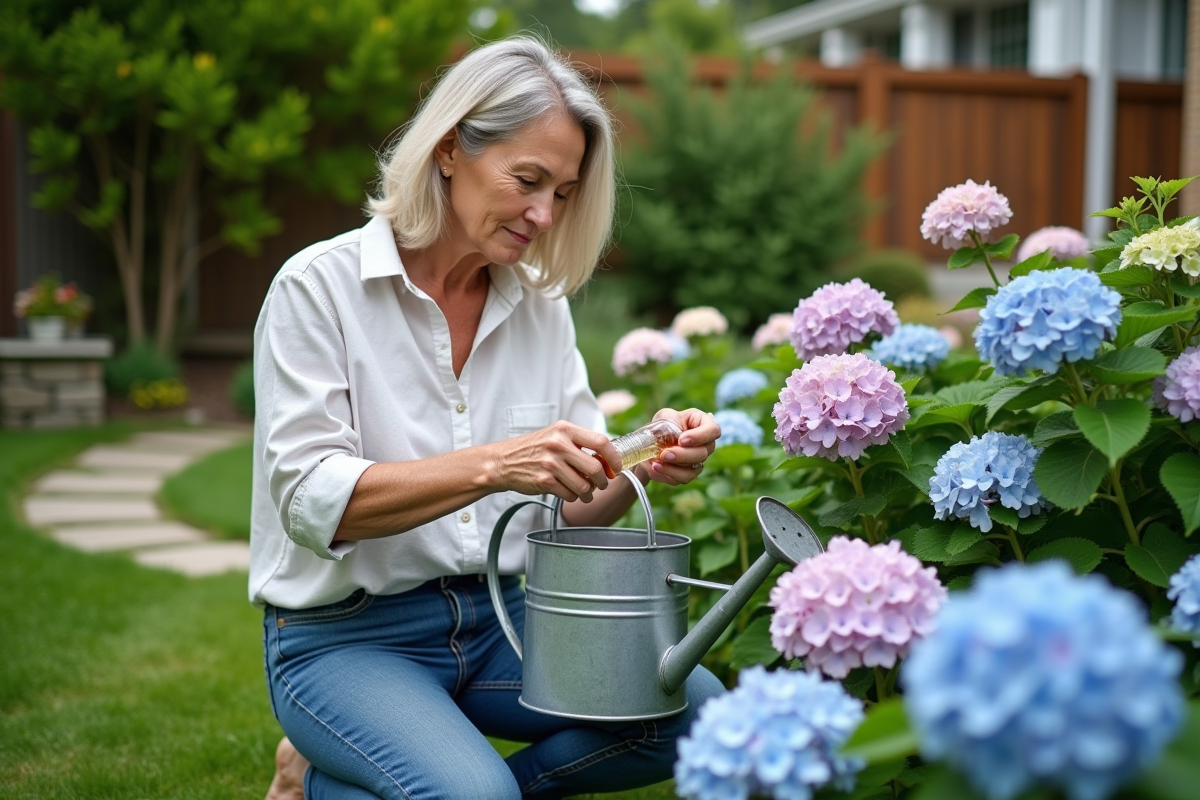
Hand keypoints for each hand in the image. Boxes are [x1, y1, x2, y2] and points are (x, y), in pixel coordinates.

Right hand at [489, 421, 620, 503]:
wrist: (503, 461)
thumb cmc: (534, 449)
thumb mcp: (556, 435)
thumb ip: (579, 443)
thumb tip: (608, 458)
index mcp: (565, 429)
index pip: (601, 442)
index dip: (614, 457)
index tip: (617, 467)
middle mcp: (558, 445)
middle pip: (595, 468)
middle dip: (603, 481)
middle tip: (602, 484)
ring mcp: (550, 464)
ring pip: (584, 486)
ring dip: (589, 493)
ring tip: (585, 492)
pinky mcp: (544, 481)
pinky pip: (570, 495)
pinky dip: (573, 497)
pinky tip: (568, 492)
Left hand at [642, 408, 719, 486]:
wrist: (653, 441)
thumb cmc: (664, 423)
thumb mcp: (665, 416)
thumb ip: (668, 421)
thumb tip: (667, 435)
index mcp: (704, 424)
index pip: (713, 430)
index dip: (700, 436)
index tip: (681, 440)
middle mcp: (706, 444)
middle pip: (703, 453)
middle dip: (683, 455)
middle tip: (664, 454)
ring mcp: (698, 460)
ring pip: (694, 470)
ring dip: (674, 468)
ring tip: (656, 463)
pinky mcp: (688, 473)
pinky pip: (682, 478)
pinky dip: (668, 473)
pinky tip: (655, 467)